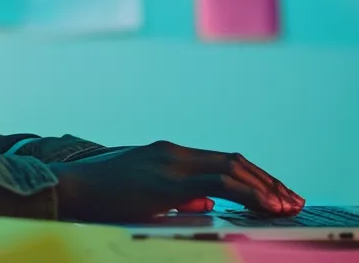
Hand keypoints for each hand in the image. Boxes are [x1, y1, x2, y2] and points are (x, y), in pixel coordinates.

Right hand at [48, 141, 303, 222]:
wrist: (65, 190)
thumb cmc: (96, 198)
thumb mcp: (142, 195)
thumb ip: (175, 197)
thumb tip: (204, 205)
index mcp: (168, 155)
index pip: (223, 161)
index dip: (254, 177)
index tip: (277, 194)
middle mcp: (174, 152)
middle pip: (235, 161)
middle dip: (269, 181)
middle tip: (294, 201)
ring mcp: (170, 163)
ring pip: (233, 168)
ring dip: (265, 187)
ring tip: (287, 206)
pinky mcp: (166, 181)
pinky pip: (219, 184)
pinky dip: (248, 193)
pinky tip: (265, 206)